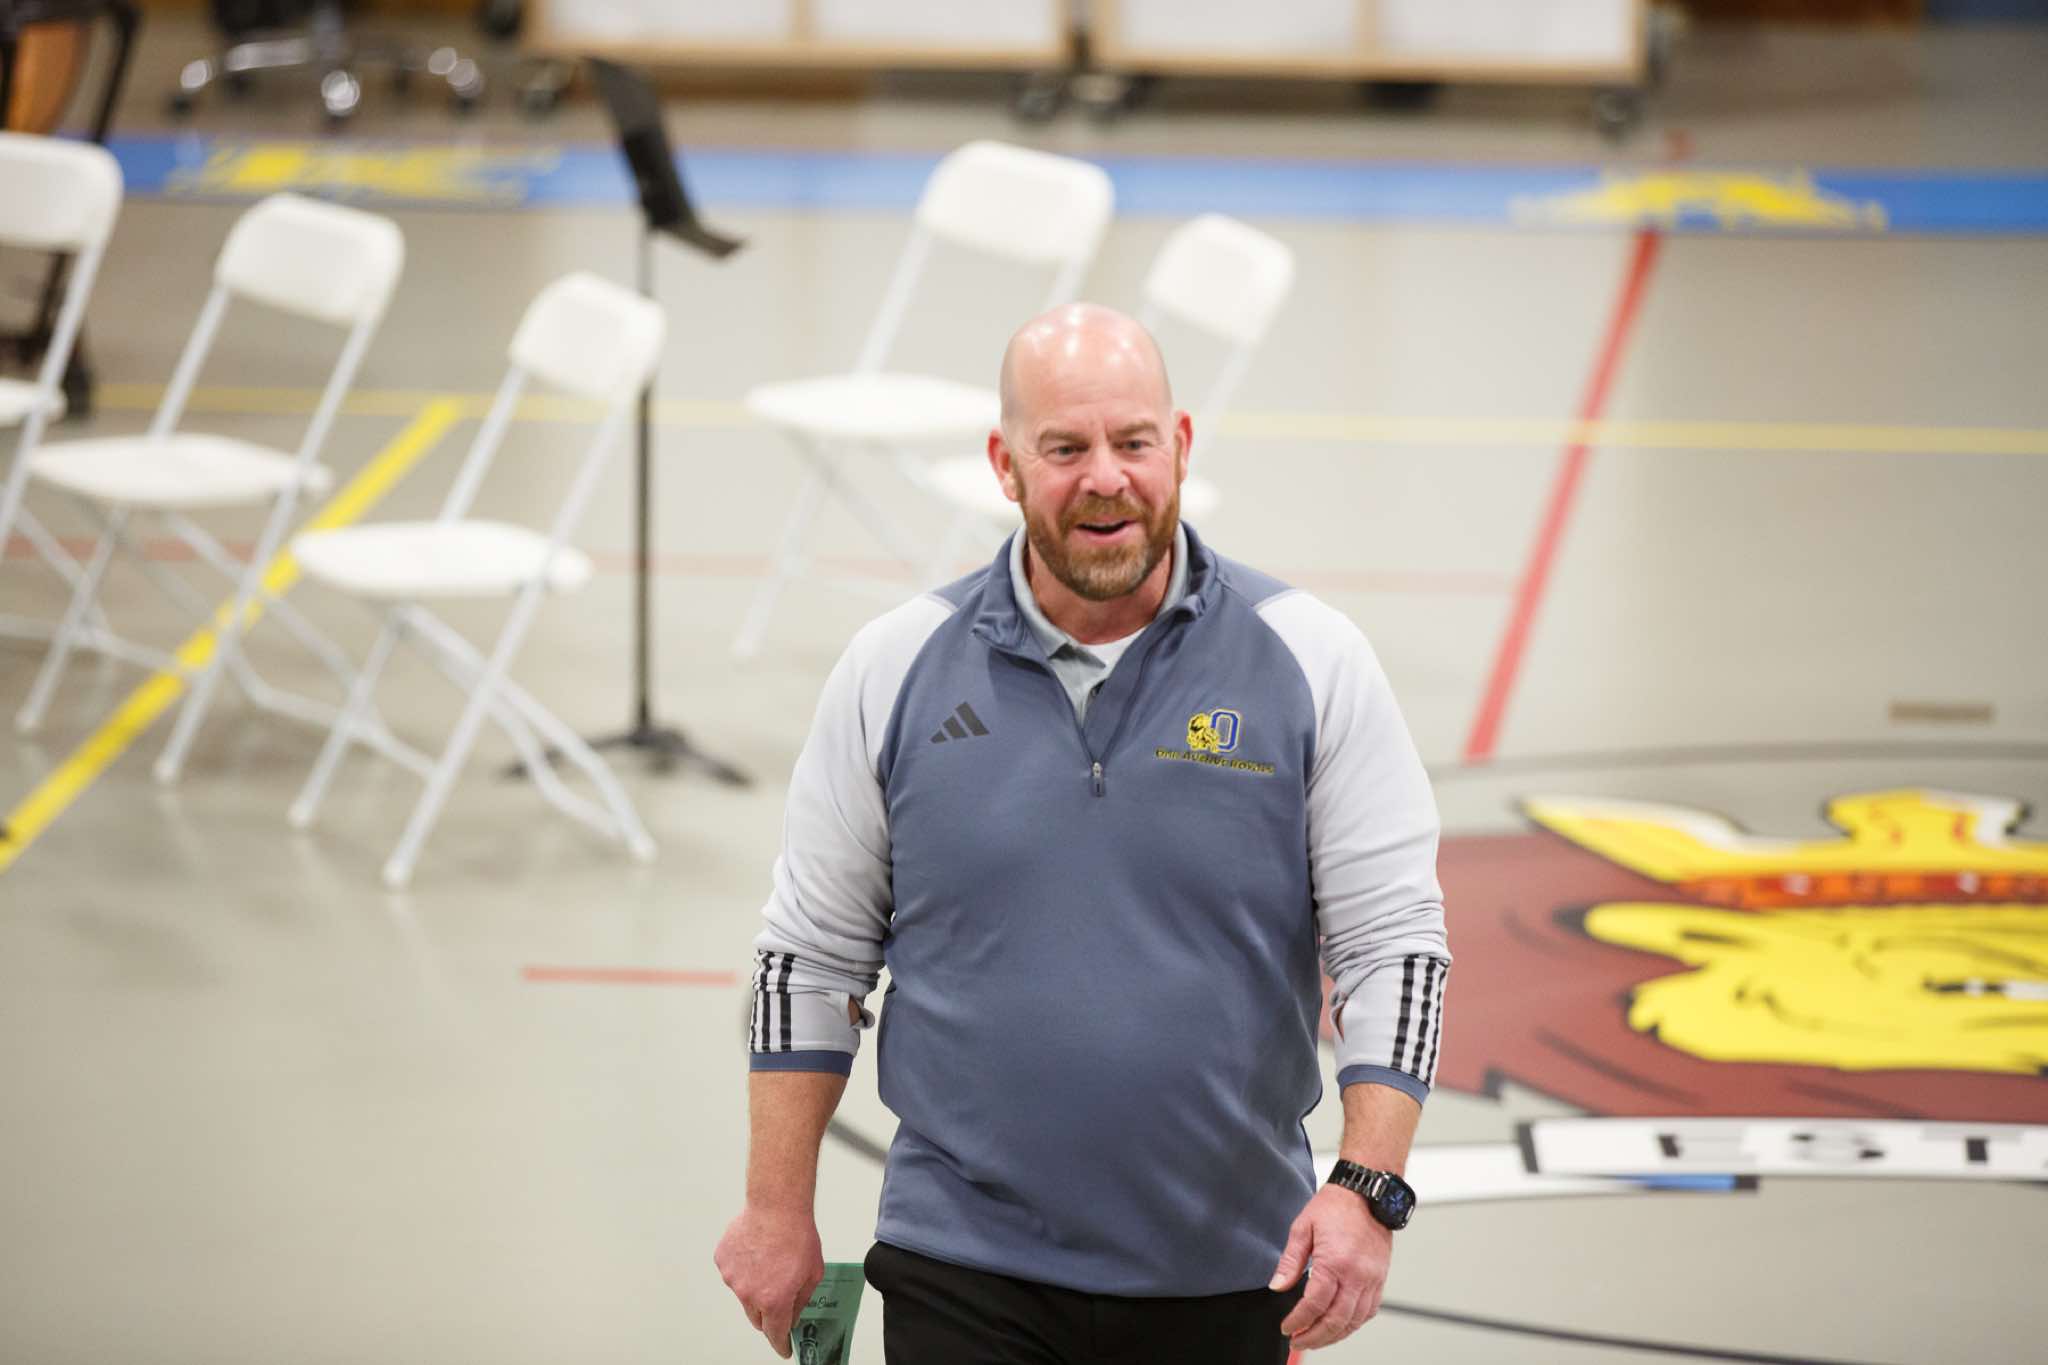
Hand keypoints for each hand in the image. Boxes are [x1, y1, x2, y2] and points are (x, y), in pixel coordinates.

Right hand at [714, 1203, 824, 1358]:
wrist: (776, 1205)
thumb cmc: (797, 1234)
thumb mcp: (813, 1273)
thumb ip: (801, 1301)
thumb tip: (793, 1315)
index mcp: (774, 1300)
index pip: (775, 1334)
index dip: (780, 1344)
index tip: (783, 1348)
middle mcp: (749, 1294)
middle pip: (757, 1318)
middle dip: (769, 1313)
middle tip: (779, 1294)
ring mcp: (732, 1277)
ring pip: (743, 1293)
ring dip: (755, 1285)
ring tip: (769, 1259)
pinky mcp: (722, 1260)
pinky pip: (733, 1272)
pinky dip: (743, 1267)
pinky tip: (756, 1250)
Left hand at [1268, 1184, 1392, 1351]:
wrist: (1366, 1192)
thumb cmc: (1335, 1205)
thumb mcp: (1302, 1228)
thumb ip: (1290, 1261)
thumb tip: (1277, 1286)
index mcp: (1335, 1262)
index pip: (1314, 1304)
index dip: (1298, 1321)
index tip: (1287, 1327)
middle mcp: (1357, 1275)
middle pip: (1336, 1320)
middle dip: (1314, 1336)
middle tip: (1298, 1340)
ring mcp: (1372, 1279)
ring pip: (1354, 1321)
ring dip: (1334, 1336)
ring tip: (1315, 1339)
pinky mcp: (1380, 1279)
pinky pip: (1369, 1311)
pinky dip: (1353, 1324)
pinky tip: (1340, 1326)